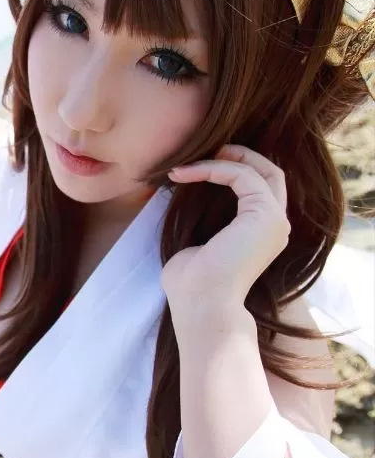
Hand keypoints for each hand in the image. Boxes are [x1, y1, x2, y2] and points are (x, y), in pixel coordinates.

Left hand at [160, 144, 290, 314]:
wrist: (202, 306)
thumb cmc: (193, 285)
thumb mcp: (197, 244)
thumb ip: (203, 223)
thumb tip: (181, 203)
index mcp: (263, 234)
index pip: (259, 188)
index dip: (232, 170)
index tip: (195, 168)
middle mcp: (276, 226)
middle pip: (270, 172)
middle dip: (239, 156)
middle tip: (206, 151)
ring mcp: (275, 221)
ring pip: (259, 169)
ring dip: (218, 161)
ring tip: (184, 165)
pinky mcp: (266, 216)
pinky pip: (243, 175)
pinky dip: (213, 169)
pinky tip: (186, 174)